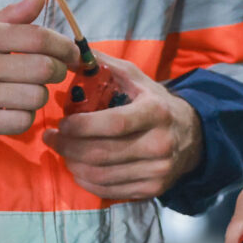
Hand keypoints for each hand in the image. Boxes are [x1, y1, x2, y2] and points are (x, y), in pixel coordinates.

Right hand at [0, 0, 78, 142]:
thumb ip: (11, 15)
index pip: (37, 37)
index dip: (63, 46)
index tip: (72, 53)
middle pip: (43, 68)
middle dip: (58, 72)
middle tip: (55, 73)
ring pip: (36, 97)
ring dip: (40, 96)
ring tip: (29, 91)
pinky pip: (22, 121)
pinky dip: (26, 117)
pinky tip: (15, 109)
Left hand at [46, 54, 204, 200]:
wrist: (191, 135)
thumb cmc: (154, 102)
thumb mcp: (135, 78)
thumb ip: (102, 65)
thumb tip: (66, 52)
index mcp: (155, 112)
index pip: (114, 124)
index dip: (83, 127)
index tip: (61, 123)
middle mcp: (159, 144)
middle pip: (103, 153)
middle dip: (69, 147)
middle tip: (51, 138)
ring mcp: (157, 170)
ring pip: (102, 175)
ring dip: (73, 164)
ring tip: (62, 151)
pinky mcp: (153, 189)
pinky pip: (110, 190)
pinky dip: (87, 181)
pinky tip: (78, 168)